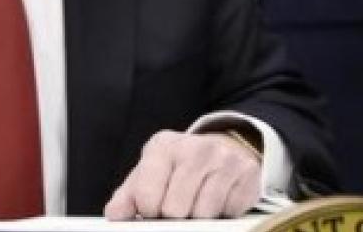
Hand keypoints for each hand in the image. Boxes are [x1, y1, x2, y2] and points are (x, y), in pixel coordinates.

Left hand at [104, 130, 260, 219]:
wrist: (222, 148)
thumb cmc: (179, 166)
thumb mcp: (150, 172)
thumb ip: (129, 194)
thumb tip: (115, 215)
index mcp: (163, 146)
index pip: (147, 196)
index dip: (149, 211)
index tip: (153, 208)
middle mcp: (194, 148)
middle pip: (176, 210)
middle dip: (174, 215)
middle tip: (178, 205)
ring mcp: (224, 159)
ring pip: (203, 214)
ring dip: (198, 216)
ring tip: (197, 200)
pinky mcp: (247, 174)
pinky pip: (229, 213)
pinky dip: (222, 213)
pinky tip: (218, 198)